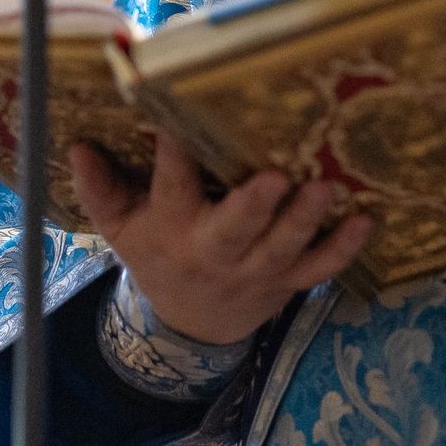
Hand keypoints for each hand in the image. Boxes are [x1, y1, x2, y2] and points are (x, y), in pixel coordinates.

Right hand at [70, 136, 373, 346]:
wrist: (190, 326)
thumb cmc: (158, 257)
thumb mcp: (120, 230)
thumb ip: (100, 189)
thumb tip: (78, 145)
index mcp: (174, 230)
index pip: (171, 188)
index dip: (175, 153)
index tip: (178, 118)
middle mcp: (216, 251)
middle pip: (235, 231)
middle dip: (254, 206)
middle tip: (274, 175)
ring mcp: (257, 270)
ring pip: (282, 248)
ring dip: (305, 220)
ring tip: (326, 187)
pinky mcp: (288, 281)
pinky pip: (319, 269)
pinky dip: (343, 248)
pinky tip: (366, 220)